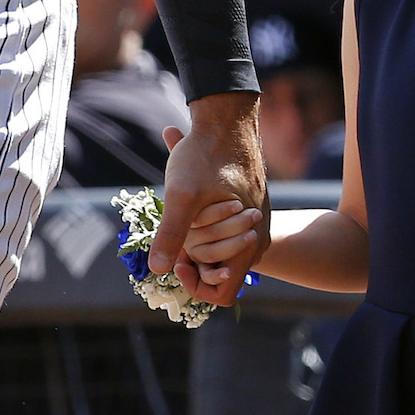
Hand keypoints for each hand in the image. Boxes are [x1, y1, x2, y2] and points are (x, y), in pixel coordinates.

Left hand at [150, 93, 266, 305]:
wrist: (226, 120)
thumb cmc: (205, 156)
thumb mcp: (181, 195)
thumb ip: (171, 233)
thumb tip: (157, 270)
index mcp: (249, 244)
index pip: (222, 295)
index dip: (195, 284)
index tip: (177, 258)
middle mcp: (257, 241)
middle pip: (219, 274)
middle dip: (194, 260)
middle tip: (174, 234)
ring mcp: (255, 226)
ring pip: (221, 252)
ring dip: (198, 242)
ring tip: (181, 217)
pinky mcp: (249, 211)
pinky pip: (226, 233)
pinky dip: (205, 226)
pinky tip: (190, 203)